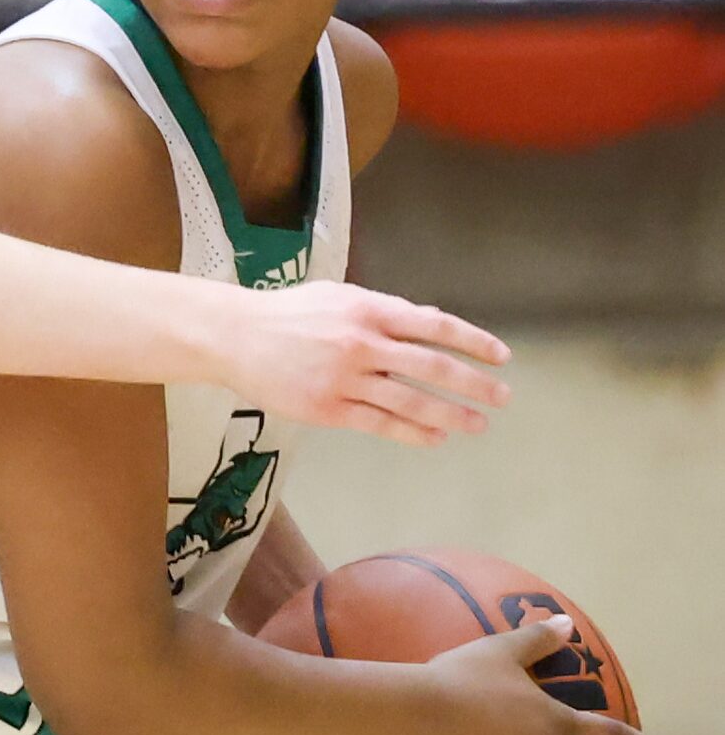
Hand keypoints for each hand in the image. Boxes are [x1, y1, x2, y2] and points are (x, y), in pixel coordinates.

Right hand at [217, 283, 511, 447]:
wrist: (234, 337)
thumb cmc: (287, 313)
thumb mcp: (338, 297)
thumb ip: (382, 311)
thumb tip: (428, 324)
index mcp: (368, 310)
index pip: (435, 325)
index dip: (473, 341)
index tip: (501, 357)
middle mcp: (361, 344)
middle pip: (431, 367)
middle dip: (474, 384)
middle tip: (501, 397)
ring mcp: (344, 379)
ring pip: (411, 402)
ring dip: (451, 415)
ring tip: (477, 425)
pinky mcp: (327, 408)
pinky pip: (380, 424)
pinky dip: (413, 433)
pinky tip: (435, 438)